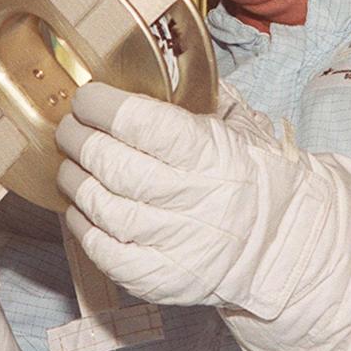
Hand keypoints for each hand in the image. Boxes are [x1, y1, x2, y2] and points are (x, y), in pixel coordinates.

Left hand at [55, 81, 329, 318]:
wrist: (282, 242)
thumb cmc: (251, 177)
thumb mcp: (236, 129)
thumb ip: (193, 102)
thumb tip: (142, 72)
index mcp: (212, 155)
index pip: (142, 125)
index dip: (103, 107)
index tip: (87, 98)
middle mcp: (194, 199)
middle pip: (115, 166)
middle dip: (79, 141)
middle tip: (69, 129)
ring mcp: (178, 244)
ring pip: (105, 208)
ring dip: (75, 182)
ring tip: (70, 167)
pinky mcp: (164, 278)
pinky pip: (107, 253)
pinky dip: (84, 229)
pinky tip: (80, 210)